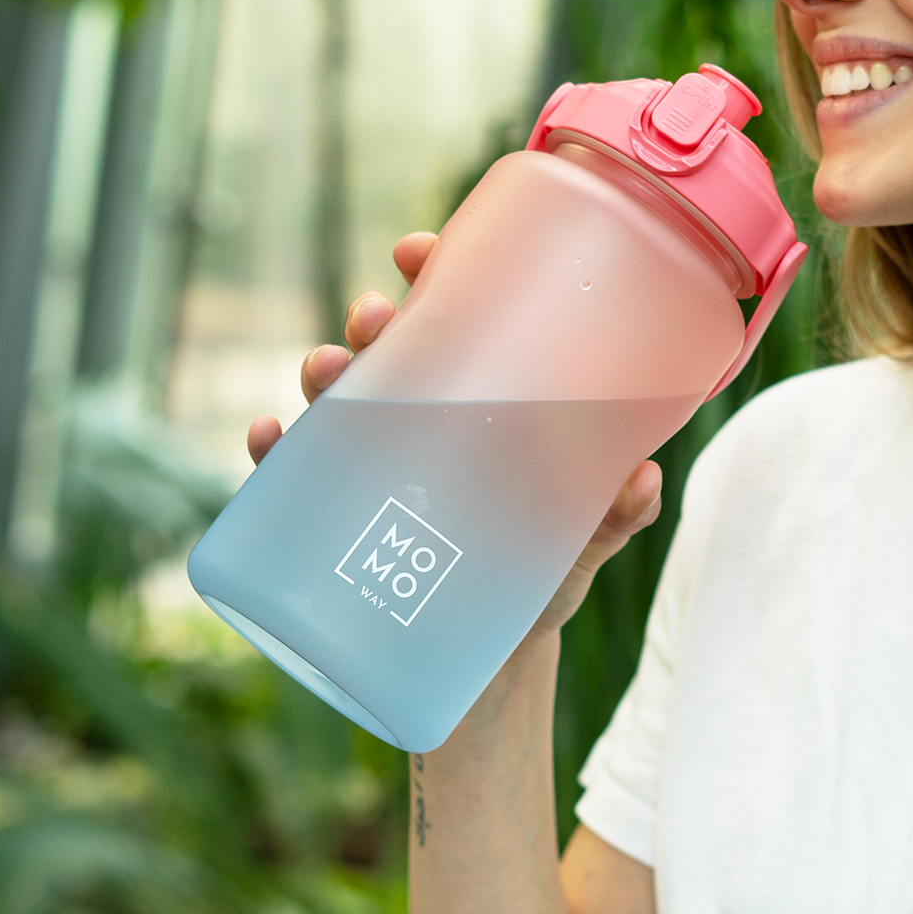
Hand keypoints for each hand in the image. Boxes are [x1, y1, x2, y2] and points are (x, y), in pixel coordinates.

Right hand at [244, 231, 663, 633]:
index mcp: (484, 402)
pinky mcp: (339, 521)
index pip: (456, 317)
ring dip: (323, 376)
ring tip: (324, 369)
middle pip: (390, 350)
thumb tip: (645, 478)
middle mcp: (423, 422)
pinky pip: (292, 477)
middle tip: (375, 317)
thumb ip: (615, 515)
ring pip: (336, 402)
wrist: (492, 663)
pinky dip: (273, 452)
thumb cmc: (543, 578)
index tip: (418, 251)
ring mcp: (376, 468)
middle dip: (375, 322)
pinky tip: (267, 438)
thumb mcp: (582, 542)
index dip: (433, 272)